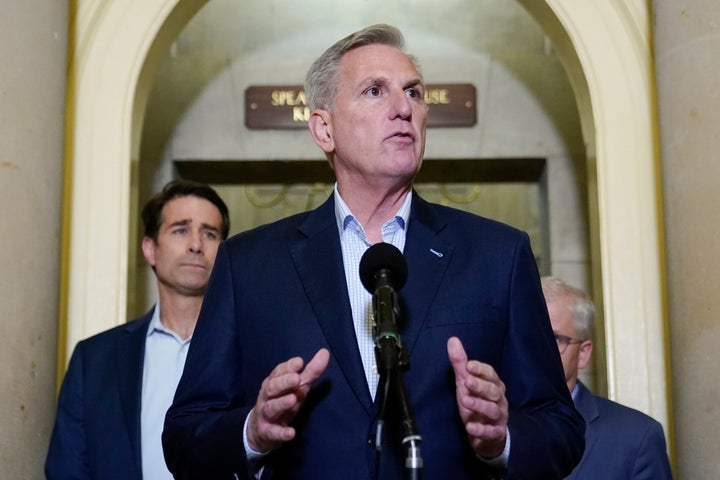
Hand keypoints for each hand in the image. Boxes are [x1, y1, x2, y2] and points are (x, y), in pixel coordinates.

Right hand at [247, 348, 329, 452]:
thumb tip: (325, 352)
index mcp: (273, 383)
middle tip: (297, 378)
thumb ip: (310, 371)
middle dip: (284, 382)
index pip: (278, 372)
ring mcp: (266, 414)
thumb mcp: (297, 387)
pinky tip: (291, 433)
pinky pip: (273, 432)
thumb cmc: (282, 402)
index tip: (299, 362)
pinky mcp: (267, 432)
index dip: (288, 367)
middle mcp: (267, 397)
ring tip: (293, 399)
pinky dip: (281, 432)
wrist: (260, 430)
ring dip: (281, 403)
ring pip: (271, 407)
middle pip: (272, 387)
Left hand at [447, 336, 507, 458]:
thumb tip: (452, 340)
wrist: (488, 434)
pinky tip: (470, 427)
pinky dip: (481, 430)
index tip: (468, 365)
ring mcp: (498, 417)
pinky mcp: (495, 433)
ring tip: (465, 401)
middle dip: (480, 385)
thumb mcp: (466, 382)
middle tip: (466, 381)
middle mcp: (499, 399)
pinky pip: (490, 432)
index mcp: (494, 384)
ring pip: (493, 410)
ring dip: (479, 405)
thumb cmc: (477, 402)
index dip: (480, 369)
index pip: (490, 374)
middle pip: (493, 390)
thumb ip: (460, 363)